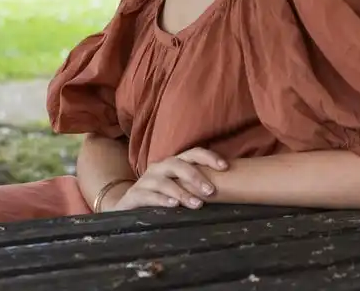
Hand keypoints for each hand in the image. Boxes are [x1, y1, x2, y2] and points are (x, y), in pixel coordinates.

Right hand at [110, 148, 227, 211]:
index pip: (193, 154)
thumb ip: (198, 185)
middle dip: (196, 176)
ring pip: (165, 182)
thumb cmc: (161, 196)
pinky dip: (162, 200)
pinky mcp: (135, 195)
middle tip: (211, 191)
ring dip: (182, 192)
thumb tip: (231, 188)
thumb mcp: (180, 187)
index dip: (209, 157)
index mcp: (174, 164)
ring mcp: (146, 180)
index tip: (225, 167)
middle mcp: (160, 168)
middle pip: (178, 164)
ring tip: (197, 204)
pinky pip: (148, 195)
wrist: (128, 206)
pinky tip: (173, 206)